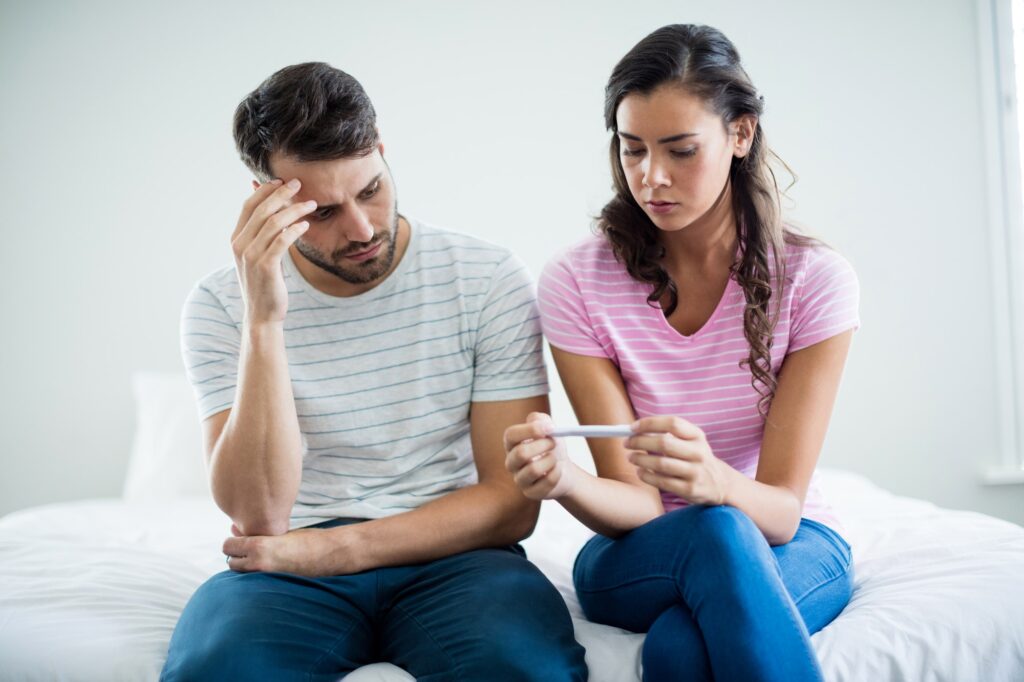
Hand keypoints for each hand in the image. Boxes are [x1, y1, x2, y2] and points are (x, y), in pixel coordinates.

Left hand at [223, 524, 355, 576]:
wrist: (330, 555)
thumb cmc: (307, 540)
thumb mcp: (280, 533)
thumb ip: (255, 533)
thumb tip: (233, 529)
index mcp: (260, 546)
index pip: (228, 546)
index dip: (233, 542)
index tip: (240, 540)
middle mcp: (259, 564)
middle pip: (231, 562)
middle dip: (238, 557)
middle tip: (251, 552)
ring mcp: (265, 578)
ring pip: (241, 575)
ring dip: (246, 568)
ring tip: (262, 561)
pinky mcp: (273, 588)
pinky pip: (254, 583)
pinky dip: (257, 578)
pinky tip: (269, 571)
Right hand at [231, 178, 317, 325]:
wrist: (262, 314)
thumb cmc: (265, 283)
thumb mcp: (258, 256)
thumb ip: (262, 235)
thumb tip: (275, 211)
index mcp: (236, 239)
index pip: (248, 206)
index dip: (265, 190)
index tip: (282, 181)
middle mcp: (240, 245)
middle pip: (261, 210)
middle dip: (281, 193)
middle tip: (300, 184)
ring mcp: (251, 255)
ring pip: (273, 223)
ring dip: (294, 210)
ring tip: (312, 204)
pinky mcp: (266, 266)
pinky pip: (282, 241)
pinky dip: (295, 229)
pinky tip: (306, 225)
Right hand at [503, 412, 576, 499]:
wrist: (562, 468)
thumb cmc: (551, 446)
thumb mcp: (548, 428)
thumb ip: (541, 420)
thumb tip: (544, 425)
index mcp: (512, 444)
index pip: (511, 435)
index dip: (529, 430)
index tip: (549, 428)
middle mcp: (511, 462)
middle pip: (521, 453)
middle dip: (543, 445)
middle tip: (555, 442)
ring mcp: (519, 479)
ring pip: (533, 469)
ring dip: (551, 460)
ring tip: (556, 458)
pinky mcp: (531, 492)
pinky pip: (546, 482)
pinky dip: (557, 473)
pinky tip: (558, 470)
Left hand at [626, 416, 733, 505]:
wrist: (719, 483)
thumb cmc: (695, 457)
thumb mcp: (691, 441)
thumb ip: (669, 434)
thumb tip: (634, 430)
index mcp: (697, 436)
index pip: (672, 423)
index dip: (650, 423)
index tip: (632, 427)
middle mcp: (698, 453)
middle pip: (664, 443)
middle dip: (640, 441)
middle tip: (627, 443)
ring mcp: (695, 472)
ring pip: (661, 464)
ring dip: (640, 459)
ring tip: (631, 457)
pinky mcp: (690, 490)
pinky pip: (662, 481)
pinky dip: (646, 475)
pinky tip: (640, 471)